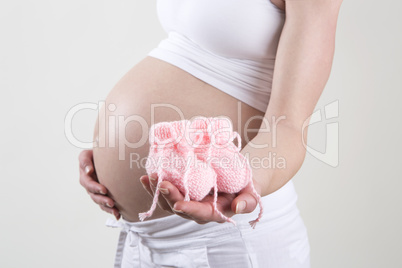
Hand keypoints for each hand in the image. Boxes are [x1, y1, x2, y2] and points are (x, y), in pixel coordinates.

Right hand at [78, 150, 119, 219]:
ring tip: (116, 211)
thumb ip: (85, 161)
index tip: (104, 190)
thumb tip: (89, 170)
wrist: (104, 157)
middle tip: (111, 203)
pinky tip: (118, 215)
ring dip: (107, 208)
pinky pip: (106, 205)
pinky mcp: (103, 195)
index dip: (95, 188)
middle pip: (94, 196)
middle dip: (102, 200)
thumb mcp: (86, 154)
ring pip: (100, 202)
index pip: (88, 184)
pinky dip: (111, 211)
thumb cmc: (95, 153)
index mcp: (85, 176)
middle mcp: (89, 186)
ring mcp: (96, 192)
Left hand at [139, 174, 260, 223]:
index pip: (201, 213)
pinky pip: (165, 192)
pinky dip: (154, 186)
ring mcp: (188, 200)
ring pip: (169, 201)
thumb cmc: (244, 185)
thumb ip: (248, 202)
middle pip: (180, 207)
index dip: (189, 209)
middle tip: (161, 182)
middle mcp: (198, 209)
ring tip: (151, 177)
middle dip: (169, 196)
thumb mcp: (252, 193)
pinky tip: (146, 178)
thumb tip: (238, 208)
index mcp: (215, 212)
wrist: (237, 177)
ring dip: (158, 191)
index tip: (179, 204)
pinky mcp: (181, 191)